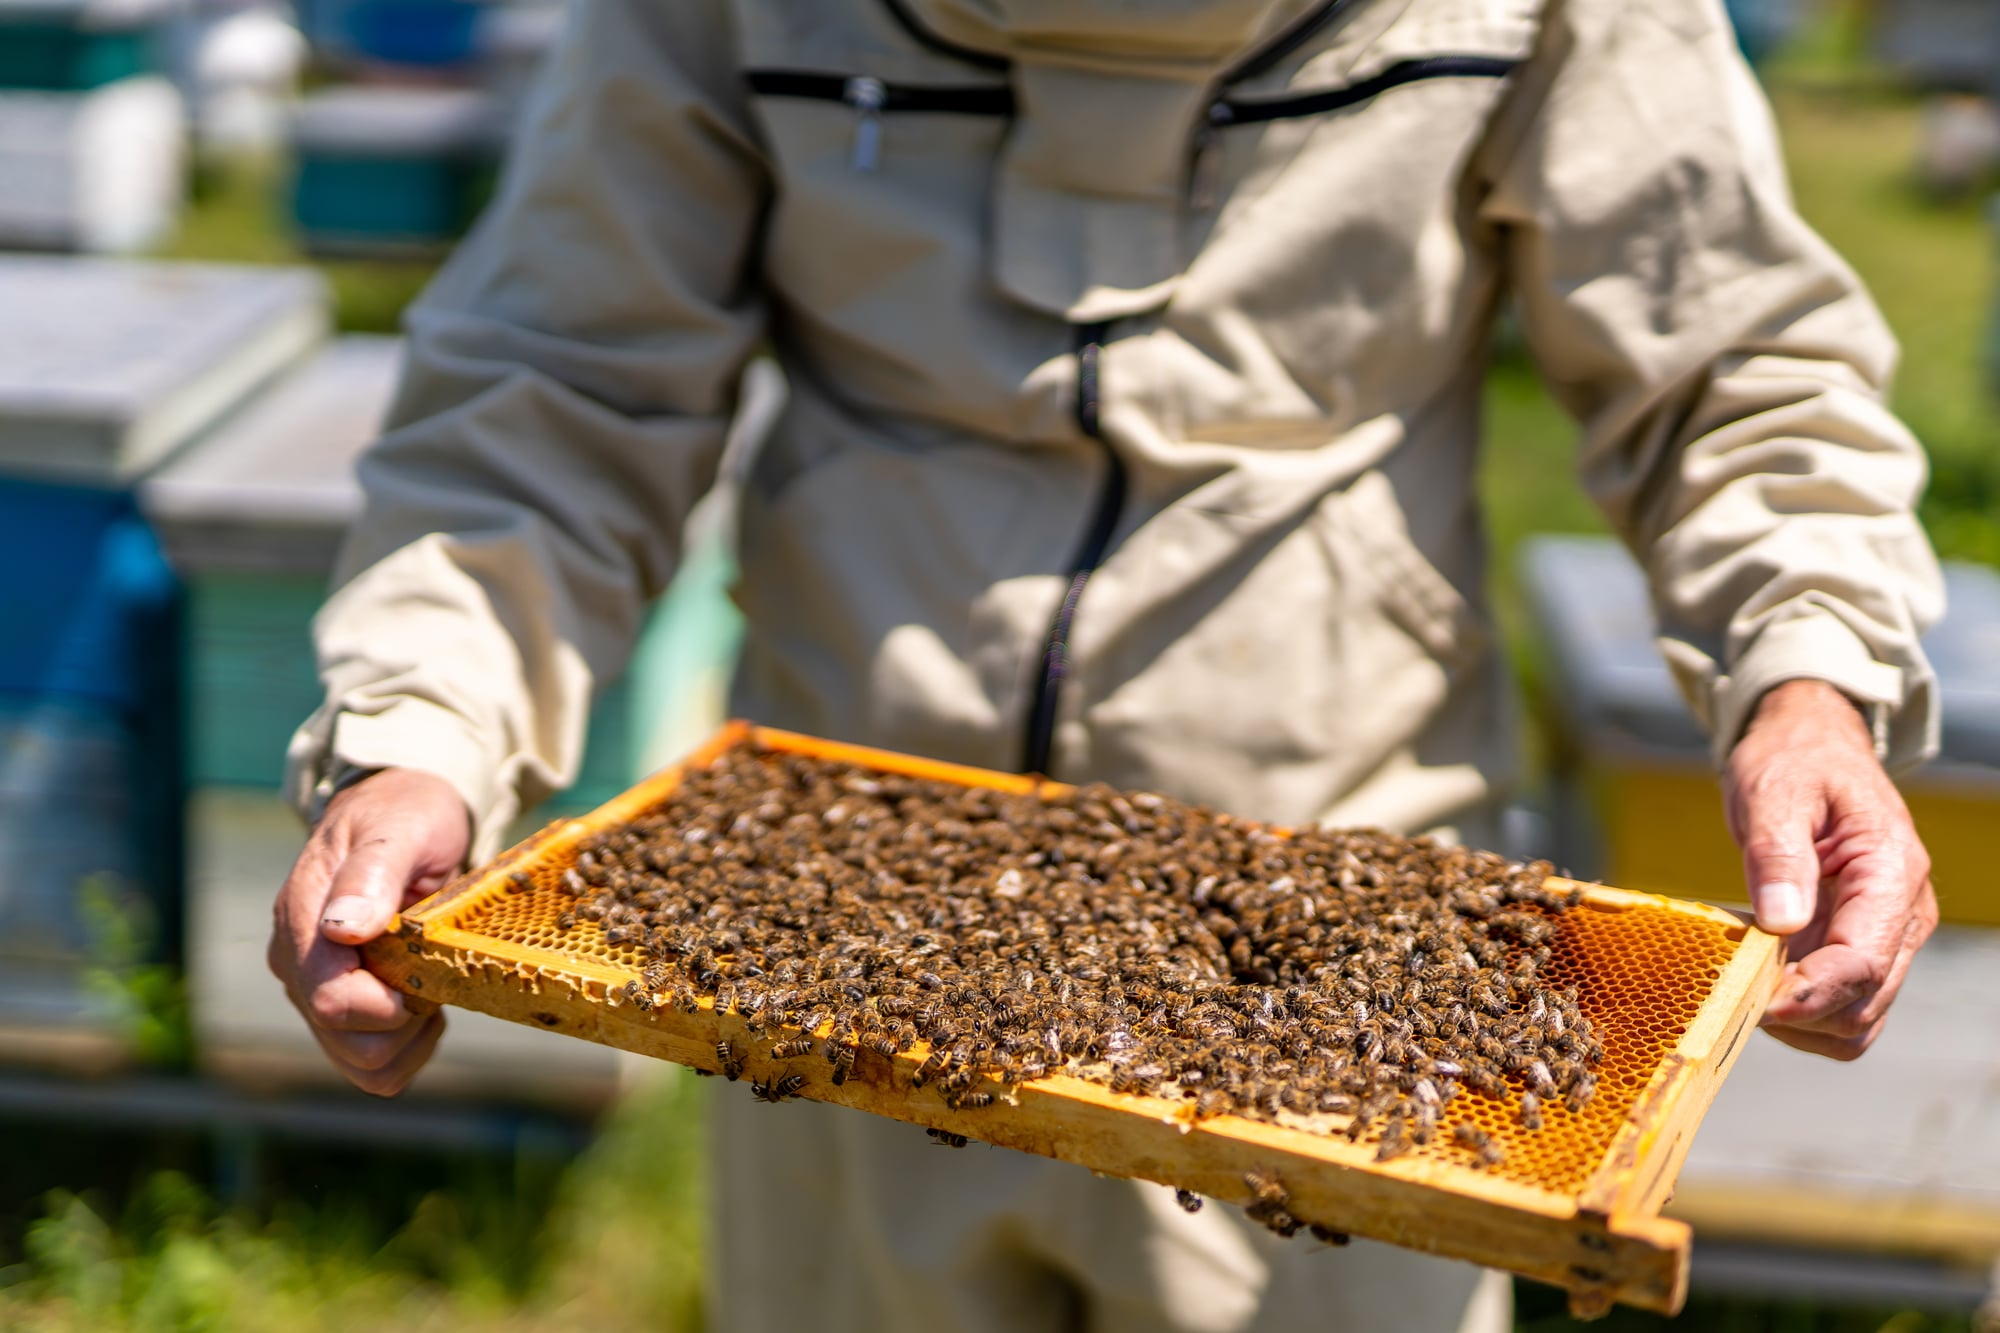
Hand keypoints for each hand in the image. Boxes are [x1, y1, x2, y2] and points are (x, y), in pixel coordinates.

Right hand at [268, 768, 470, 1093]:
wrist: (401, 813)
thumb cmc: (405, 814)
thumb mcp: (399, 828)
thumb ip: (371, 874)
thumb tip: (344, 930)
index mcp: (302, 922)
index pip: (330, 1000)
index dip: (387, 1006)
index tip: (425, 978)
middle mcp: (299, 965)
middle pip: (348, 1044)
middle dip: (405, 1025)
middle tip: (434, 974)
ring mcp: (318, 990)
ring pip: (362, 1065)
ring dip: (410, 1041)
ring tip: (433, 987)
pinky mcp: (343, 1008)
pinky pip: (374, 1064)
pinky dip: (410, 1048)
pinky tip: (428, 1004)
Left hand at [1724, 679, 1935, 1058]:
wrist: (1812, 745)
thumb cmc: (1795, 761)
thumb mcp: (1775, 792)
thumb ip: (1778, 856)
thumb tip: (1780, 923)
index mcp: (1890, 872)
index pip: (1861, 962)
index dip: (1806, 995)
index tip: (1749, 1002)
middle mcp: (1903, 914)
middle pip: (1862, 1005)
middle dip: (1798, 1014)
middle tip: (1730, 990)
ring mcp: (1886, 935)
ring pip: (1856, 1020)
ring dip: (1798, 1022)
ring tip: (1742, 980)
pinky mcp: (1862, 945)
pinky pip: (1841, 1005)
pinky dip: (1800, 1010)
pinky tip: (1757, 976)